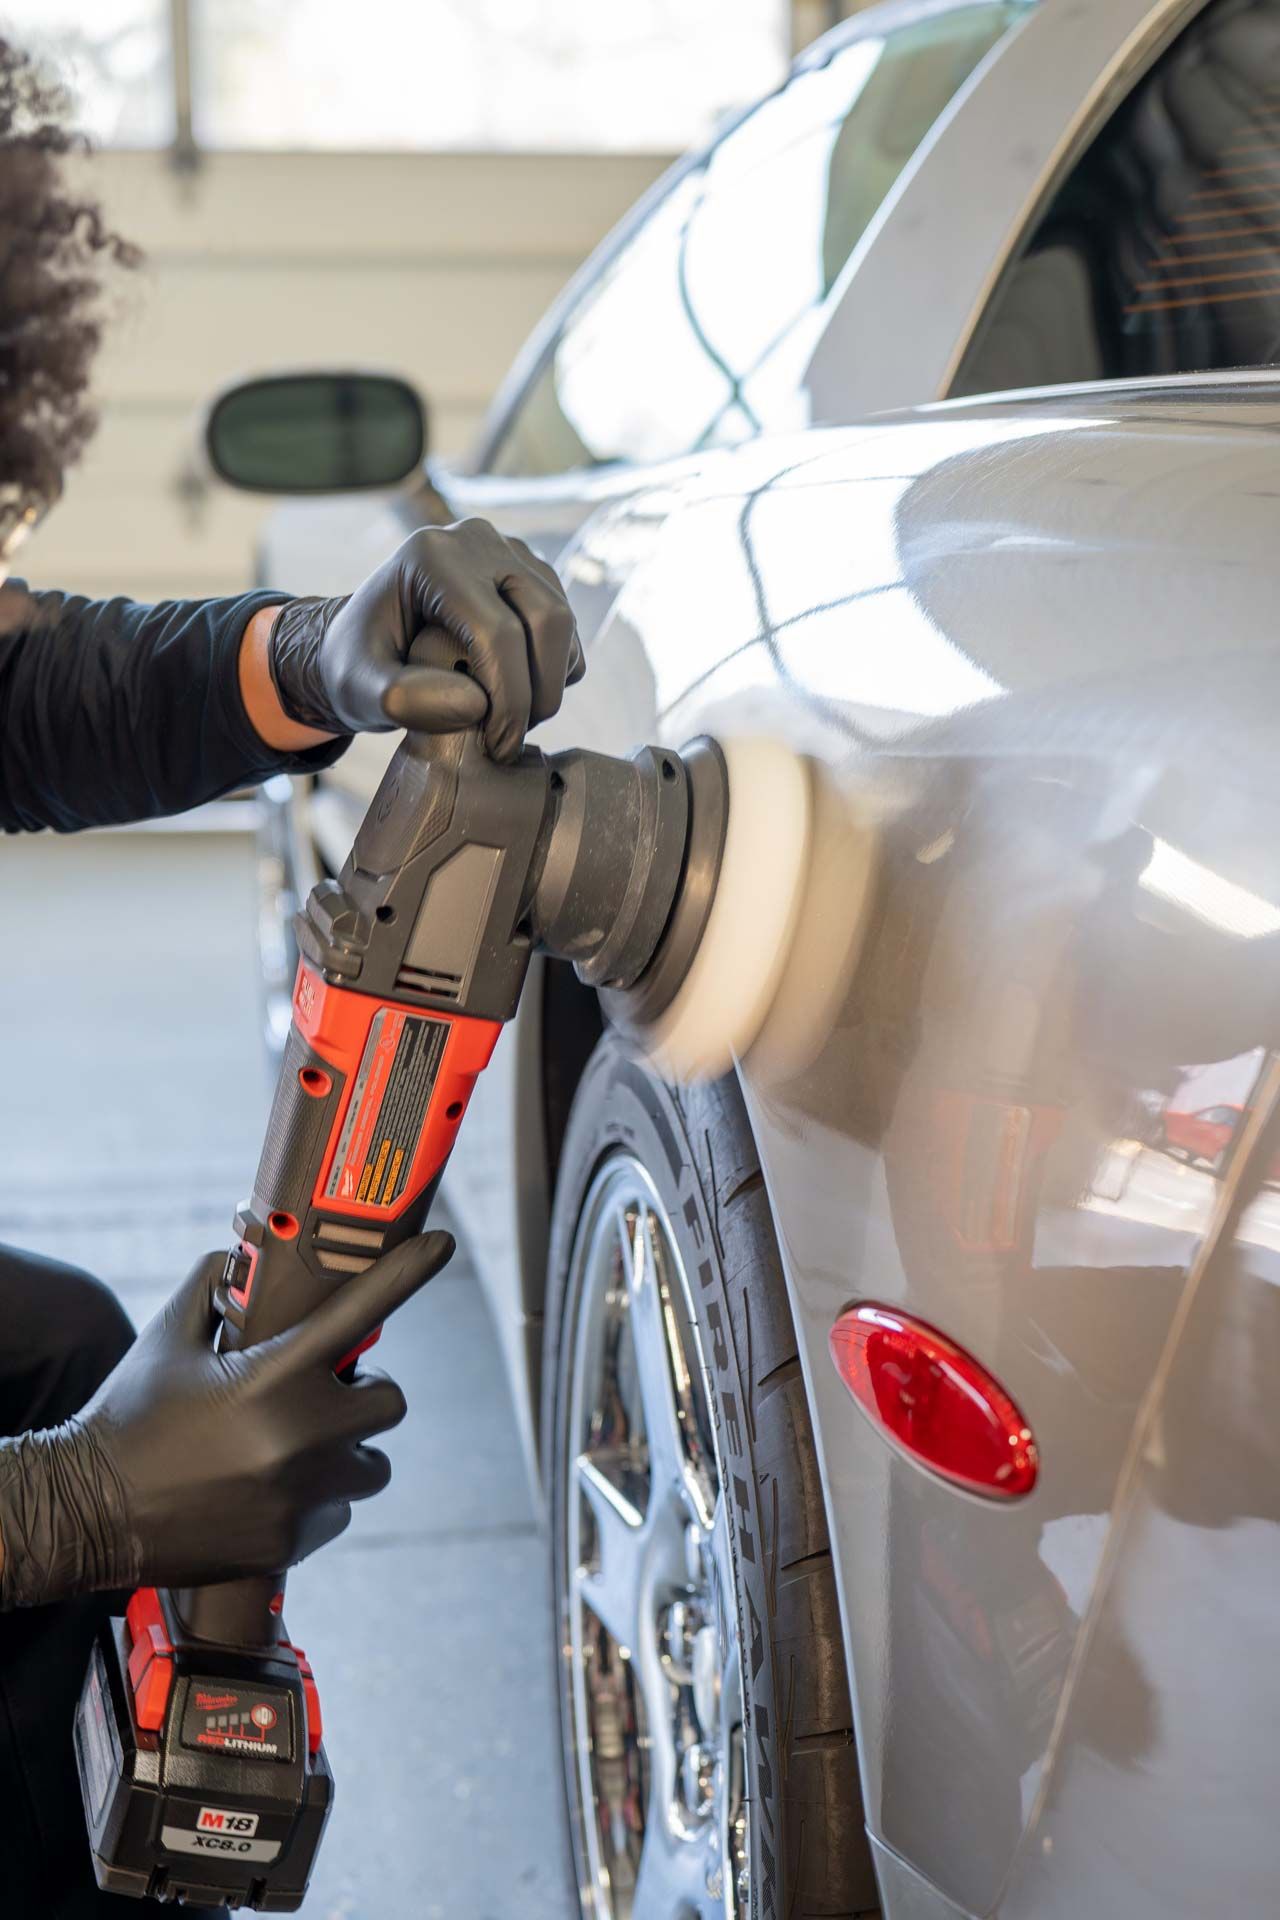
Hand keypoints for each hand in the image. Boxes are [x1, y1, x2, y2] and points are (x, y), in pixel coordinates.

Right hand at [0, 1233, 451, 1609]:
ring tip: (294, 1447)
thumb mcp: (168, 1340)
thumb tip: (237, 1258)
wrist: (87, 1513)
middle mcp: (301, 1434)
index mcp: (273, 1374)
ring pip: (372, 1463)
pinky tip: (268, 1492)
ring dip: (347, 1450)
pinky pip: (338, 1511)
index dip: (408, 1272)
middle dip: (364, 1391)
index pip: (359, 1310)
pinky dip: (317, 1499)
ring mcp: (301, 1493)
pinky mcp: (293, 1541)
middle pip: (389, 1399)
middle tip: (325, 1391)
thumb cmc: (129, 1418)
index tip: (445, 1244)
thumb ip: (211, 1290)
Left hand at [267, 519, 584, 761]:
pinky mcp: (532, 576)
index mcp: (434, 556)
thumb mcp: (357, 688)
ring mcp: (511, 553)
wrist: (362, 643)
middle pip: (547, 619)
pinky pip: (565, 630)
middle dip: (540, 692)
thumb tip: (476, 704)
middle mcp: (479, 541)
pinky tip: (513, 693)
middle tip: (513, 739)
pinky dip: (552, 672)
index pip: (498, 630)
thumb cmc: (356, 665)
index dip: (510, 699)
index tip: (499, 747)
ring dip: (549, 685)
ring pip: (564, 625)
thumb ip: (402, 698)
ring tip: (508, 720)